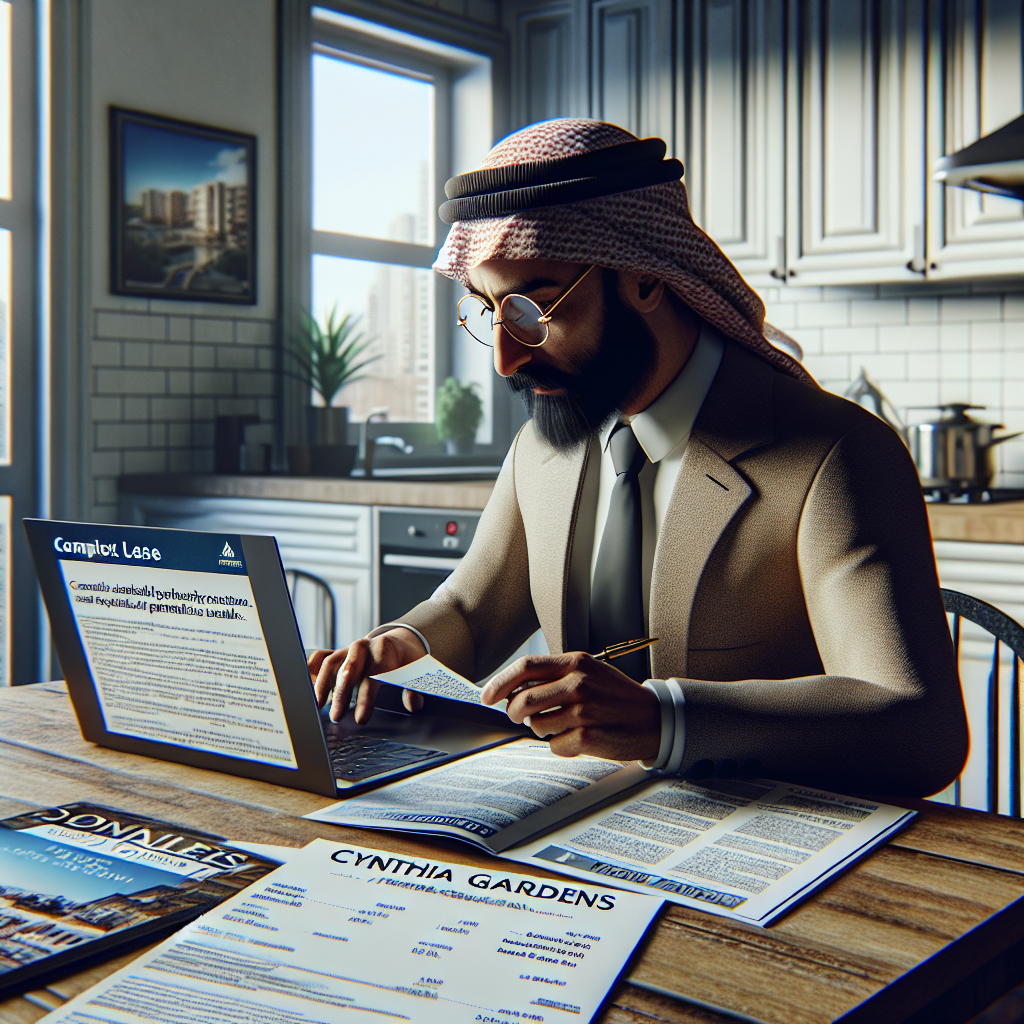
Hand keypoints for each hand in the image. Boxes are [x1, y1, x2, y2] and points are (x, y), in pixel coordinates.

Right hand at [309, 628, 425, 723]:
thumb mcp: (418, 672)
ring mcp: (350, 648)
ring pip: (331, 663)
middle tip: (335, 716)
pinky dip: (313, 671)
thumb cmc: (407, 661)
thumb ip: (415, 690)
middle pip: (348, 669)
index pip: (372, 675)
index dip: (365, 699)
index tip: (360, 719)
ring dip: (322, 685)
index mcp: (385, 650)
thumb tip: (412, 704)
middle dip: (340, 694)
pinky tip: (310, 689)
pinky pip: (323, 657)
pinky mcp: (341, 652)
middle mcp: (365, 646)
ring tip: (317, 705)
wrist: (401, 643)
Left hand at [480, 652, 659, 760]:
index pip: (526, 667)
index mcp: (576, 662)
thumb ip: (557, 676)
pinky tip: (579, 739)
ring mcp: (583, 710)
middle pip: (523, 700)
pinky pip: (555, 746)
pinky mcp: (588, 736)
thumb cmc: (617, 697)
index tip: (487, 696)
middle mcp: (578, 683)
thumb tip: (515, 689)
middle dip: (514, 713)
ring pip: (537, 726)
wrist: (654, 719)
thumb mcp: (590, 672)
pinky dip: (561, 746)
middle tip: (519, 717)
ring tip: (564, 726)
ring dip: (543, 730)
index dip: (500, 682)